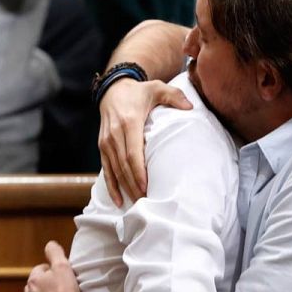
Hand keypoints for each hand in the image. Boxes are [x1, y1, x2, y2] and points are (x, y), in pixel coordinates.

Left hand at [17, 241, 80, 291]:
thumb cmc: (64, 291)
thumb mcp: (63, 266)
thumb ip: (55, 253)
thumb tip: (49, 244)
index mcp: (34, 281)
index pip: (39, 270)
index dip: (48, 269)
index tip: (57, 272)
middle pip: (31, 286)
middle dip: (39, 284)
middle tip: (53, 285)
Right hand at [98, 79, 191, 206]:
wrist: (112, 89)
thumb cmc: (139, 92)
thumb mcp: (157, 87)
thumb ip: (174, 95)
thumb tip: (190, 107)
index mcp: (129, 122)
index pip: (132, 152)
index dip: (138, 172)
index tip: (146, 187)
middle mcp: (114, 134)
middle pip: (123, 165)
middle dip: (133, 185)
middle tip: (145, 202)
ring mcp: (106, 141)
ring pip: (114, 169)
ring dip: (124, 188)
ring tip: (136, 204)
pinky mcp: (102, 146)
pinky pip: (105, 168)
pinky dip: (111, 185)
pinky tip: (118, 200)